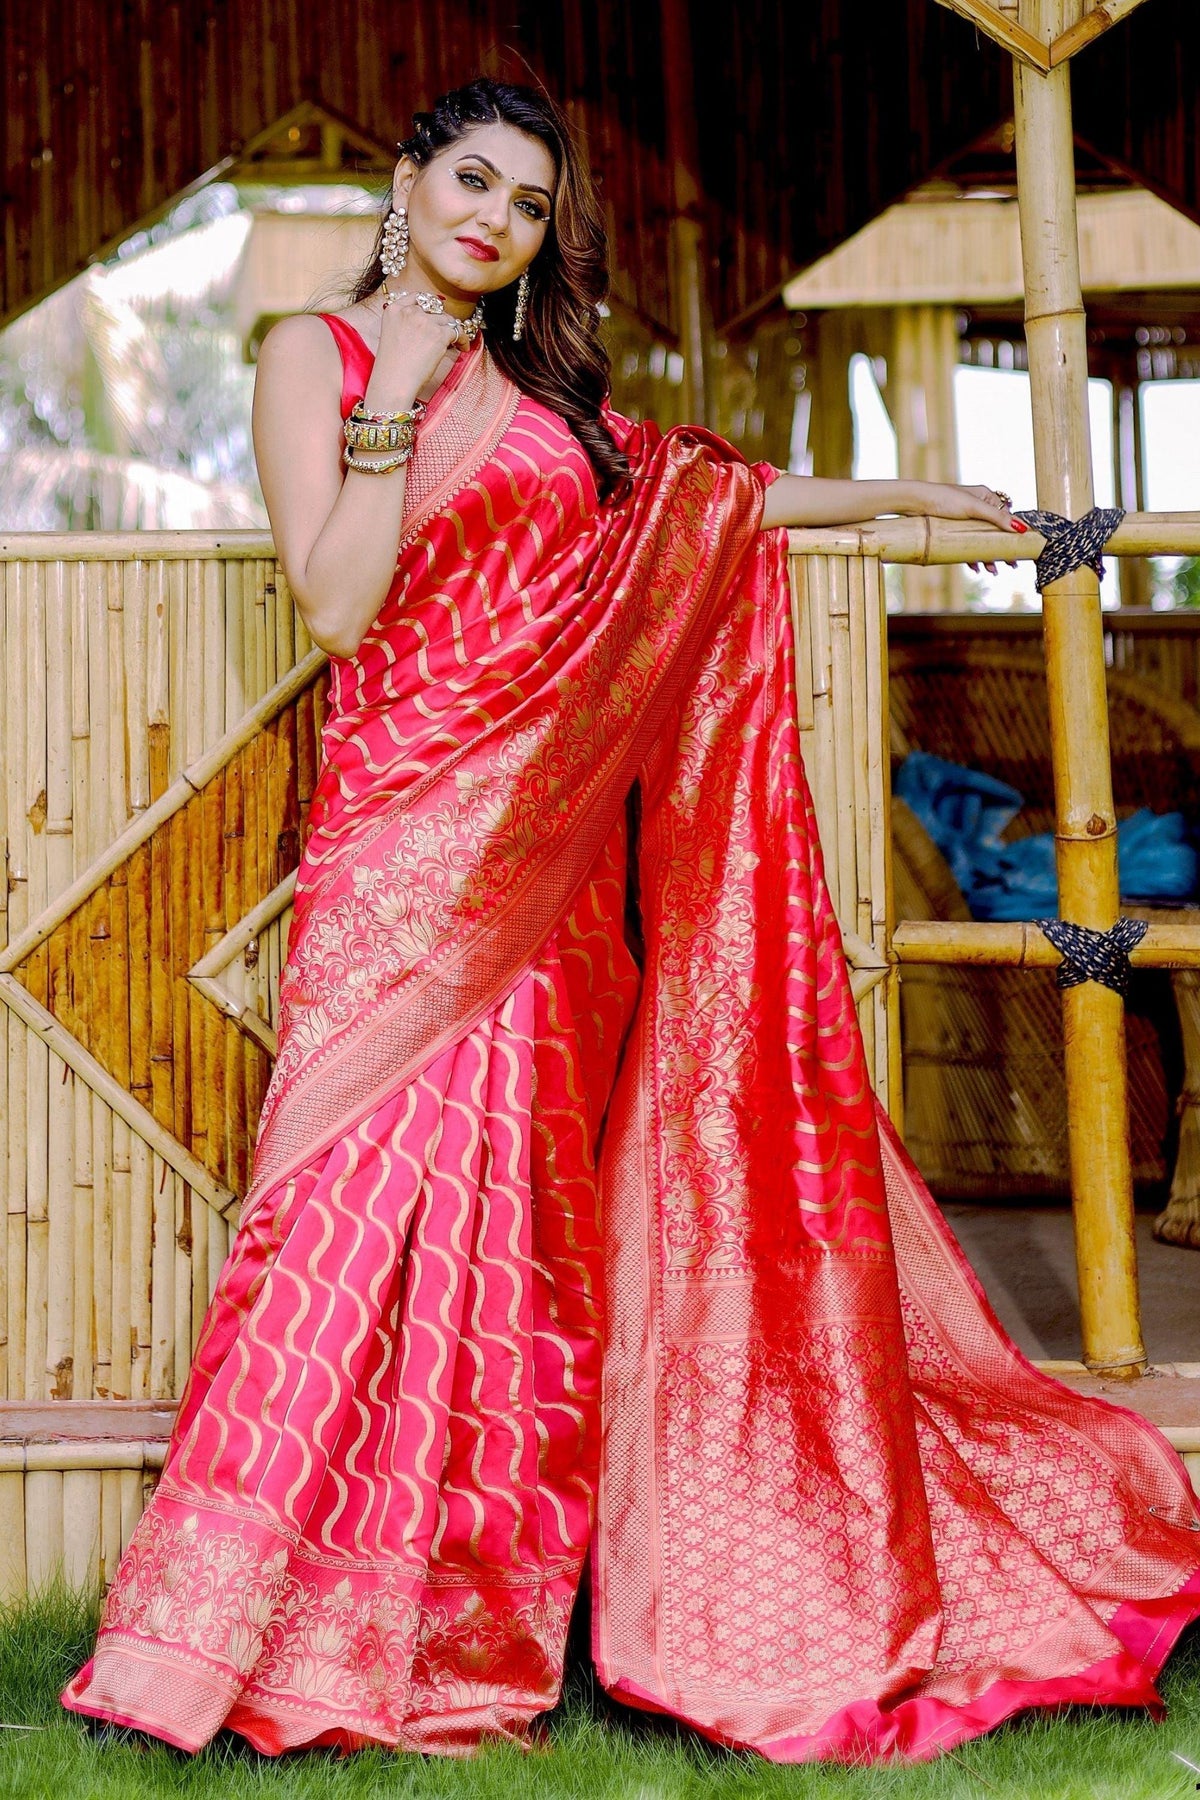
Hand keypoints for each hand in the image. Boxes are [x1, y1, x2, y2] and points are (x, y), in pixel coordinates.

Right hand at [366, 291, 465, 408]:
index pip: (417, 297)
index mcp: (393, 310)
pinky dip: (463, 340)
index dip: (429, 305)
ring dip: (451, 331)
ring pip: (446, 320)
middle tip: (445, 334)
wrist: (394, 382)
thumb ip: (405, 324)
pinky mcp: (438, 334)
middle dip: (441, 322)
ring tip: (455, 343)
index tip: (436, 313)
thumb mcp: (391, 335)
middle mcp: (409, 311)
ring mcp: (424, 321)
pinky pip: (457, 331)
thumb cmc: (392, 367)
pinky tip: (463, 347)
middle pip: (434, 309)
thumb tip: (429, 322)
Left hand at [911, 481, 1026, 576]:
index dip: (1015, 533)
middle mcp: (978, 509)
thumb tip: (1021, 528)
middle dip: (1003, 549)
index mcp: (986, 498)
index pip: (1007, 516)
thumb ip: (997, 518)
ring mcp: (965, 521)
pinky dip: (972, 557)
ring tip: (992, 571)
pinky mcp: (953, 532)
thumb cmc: (944, 499)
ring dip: (988, 557)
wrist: (915, 503)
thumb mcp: (974, 508)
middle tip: (1011, 565)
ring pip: (982, 542)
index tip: (1023, 548)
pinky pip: (967, 547)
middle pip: (996, 532)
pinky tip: (975, 568)